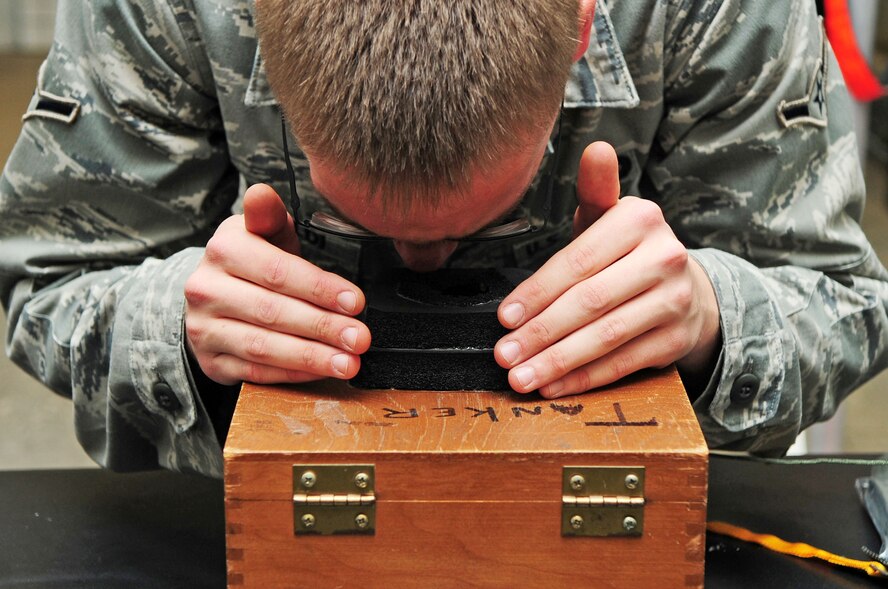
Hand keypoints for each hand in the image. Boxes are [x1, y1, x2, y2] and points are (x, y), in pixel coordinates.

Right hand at [184, 183, 370, 384]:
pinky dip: (293, 374)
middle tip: (360, 337)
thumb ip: (270, 216)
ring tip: (347, 362)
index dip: (319, 288)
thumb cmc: (252, 262)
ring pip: (263, 346)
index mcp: (224, 249)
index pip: (277, 271)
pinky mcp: (211, 360)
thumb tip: (262, 194)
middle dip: (323, 327)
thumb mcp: (263, 232)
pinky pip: (255, 372)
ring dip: (311, 357)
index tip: (356, 301)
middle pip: (272, 311)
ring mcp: (204, 328)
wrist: (213, 296)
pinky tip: (322, 371)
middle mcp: (206, 288)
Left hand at [494, 142, 720, 397]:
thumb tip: (595, 148)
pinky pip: (623, 363)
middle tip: (504, 354)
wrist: (688, 288)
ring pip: (606, 336)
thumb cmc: (631, 252)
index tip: (504, 317)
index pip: (577, 261)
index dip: (537, 292)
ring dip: (558, 361)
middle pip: (589, 302)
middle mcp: (664, 257)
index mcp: (640, 220)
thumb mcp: (612, 215)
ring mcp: (674, 301)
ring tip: (521, 376)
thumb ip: (595, 190)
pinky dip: (585, 378)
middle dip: (540, 333)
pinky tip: (554, 385)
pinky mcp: (676, 339)